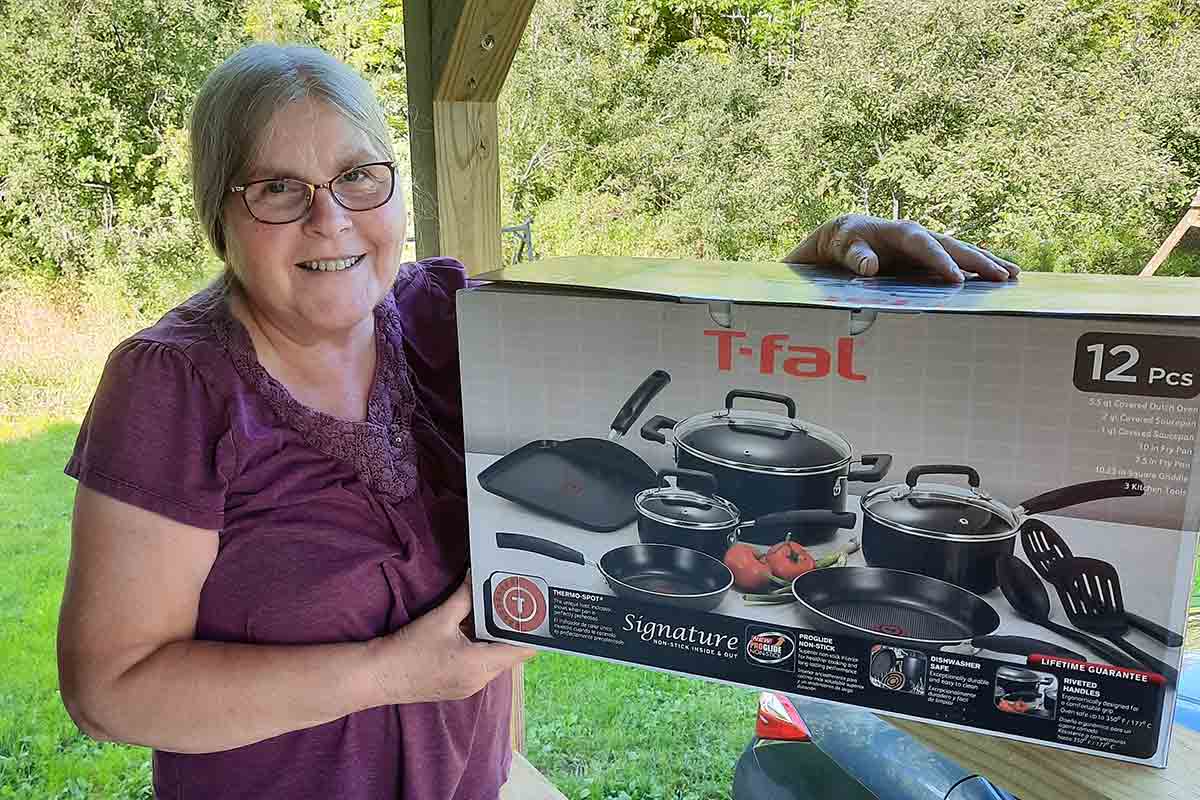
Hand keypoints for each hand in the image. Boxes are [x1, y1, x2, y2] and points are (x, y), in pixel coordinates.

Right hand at [366, 575, 536, 703]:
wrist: (379, 676)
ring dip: (497, 644)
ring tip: (496, 619)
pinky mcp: (459, 689)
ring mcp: (469, 688)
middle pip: (510, 657)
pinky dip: (484, 654)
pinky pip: (482, 670)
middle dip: (513, 635)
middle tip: (517, 611)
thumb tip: (477, 575)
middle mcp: (479, 681)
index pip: (521, 652)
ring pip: (496, 664)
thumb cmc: (408, 649)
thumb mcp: (440, 618)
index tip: (538, 618)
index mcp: (479, 664)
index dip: (532, 635)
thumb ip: (465, 596)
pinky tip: (475, 636)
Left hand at [784, 214, 1019, 283]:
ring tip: (1014, 274)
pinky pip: (956, 262)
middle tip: (1004, 276)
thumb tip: (869, 267)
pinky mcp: (927, 258)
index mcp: (902, 231)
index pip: (926, 247)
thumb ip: (856, 257)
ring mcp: (926, 246)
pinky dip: (977, 267)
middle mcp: (920, 236)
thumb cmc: (843, 240)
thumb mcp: (843, 247)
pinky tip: (997, 276)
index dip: (942, 262)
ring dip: (987, 263)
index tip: (957, 279)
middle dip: (979, 261)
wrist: (843, 235)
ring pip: (962, 253)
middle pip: (954, 248)